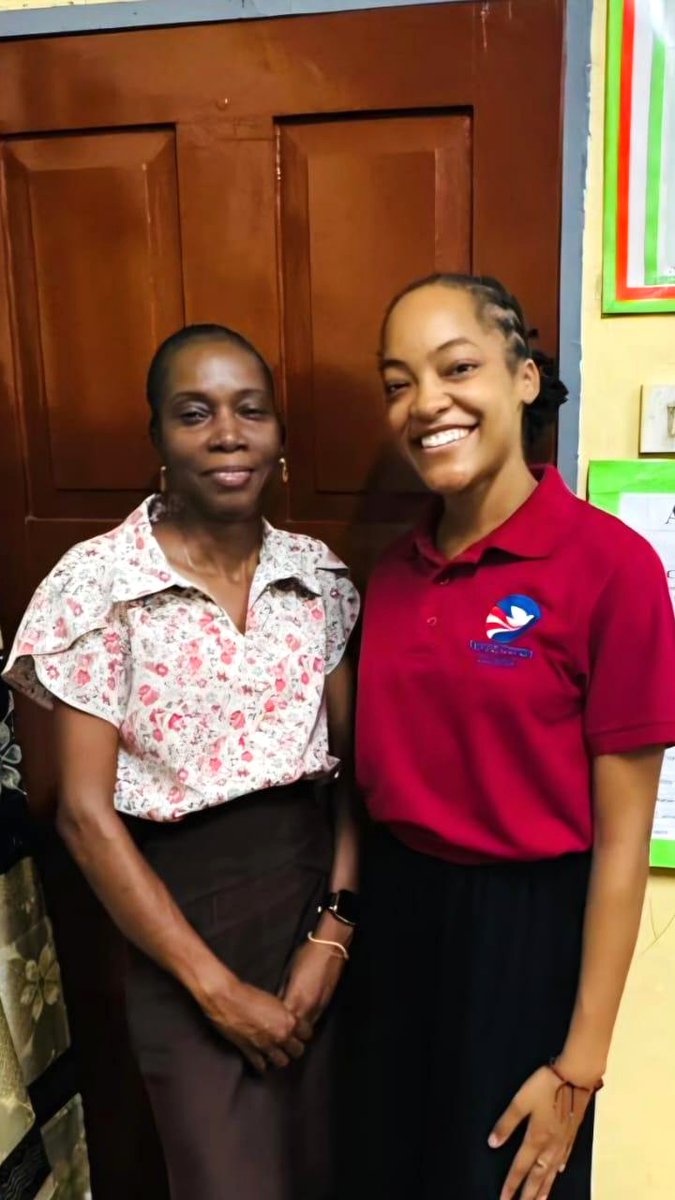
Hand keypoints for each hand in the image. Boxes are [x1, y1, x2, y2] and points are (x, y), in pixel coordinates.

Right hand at [200, 973, 311, 1073]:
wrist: (227, 998)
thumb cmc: (248, 993)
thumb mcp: (273, 1000)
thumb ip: (282, 1014)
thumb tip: (286, 1020)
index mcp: (288, 1021)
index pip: (307, 1034)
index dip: (302, 1032)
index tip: (298, 1031)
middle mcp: (280, 1035)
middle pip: (298, 1051)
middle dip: (293, 1047)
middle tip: (288, 1043)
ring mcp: (266, 1046)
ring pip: (282, 1062)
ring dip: (280, 1057)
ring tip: (276, 1052)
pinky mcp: (251, 1052)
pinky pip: (262, 1065)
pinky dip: (262, 1063)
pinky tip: (261, 1058)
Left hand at [280, 938, 346, 1026]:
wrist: (330, 949)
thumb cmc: (306, 956)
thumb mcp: (290, 972)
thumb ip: (285, 990)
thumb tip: (279, 1001)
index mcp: (296, 997)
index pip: (286, 1019)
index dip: (279, 1023)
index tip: (273, 1022)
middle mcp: (308, 1006)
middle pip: (297, 1028)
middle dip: (290, 1030)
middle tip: (281, 1028)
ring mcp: (319, 1006)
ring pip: (308, 1026)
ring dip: (300, 1028)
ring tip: (292, 1028)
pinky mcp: (327, 1003)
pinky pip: (316, 1018)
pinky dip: (308, 1021)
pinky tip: (304, 1019)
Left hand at [489, 1066, 592, 1199]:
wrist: (576, 1076)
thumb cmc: (545, 1086)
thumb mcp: (520, 1101)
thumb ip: (506, 1123)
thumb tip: (492, 1143)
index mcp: (536, 1138)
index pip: (520, 1167)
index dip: (512, 1184)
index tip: (504, 1199)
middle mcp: (550, 1145)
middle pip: (538, 1175)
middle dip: (529, 1193)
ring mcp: (563, 1140)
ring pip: (552, 1170)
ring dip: (545, 1187)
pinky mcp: (572, 1133)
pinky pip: (564, 1157)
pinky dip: (559, 1169)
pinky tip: (558, 1172)